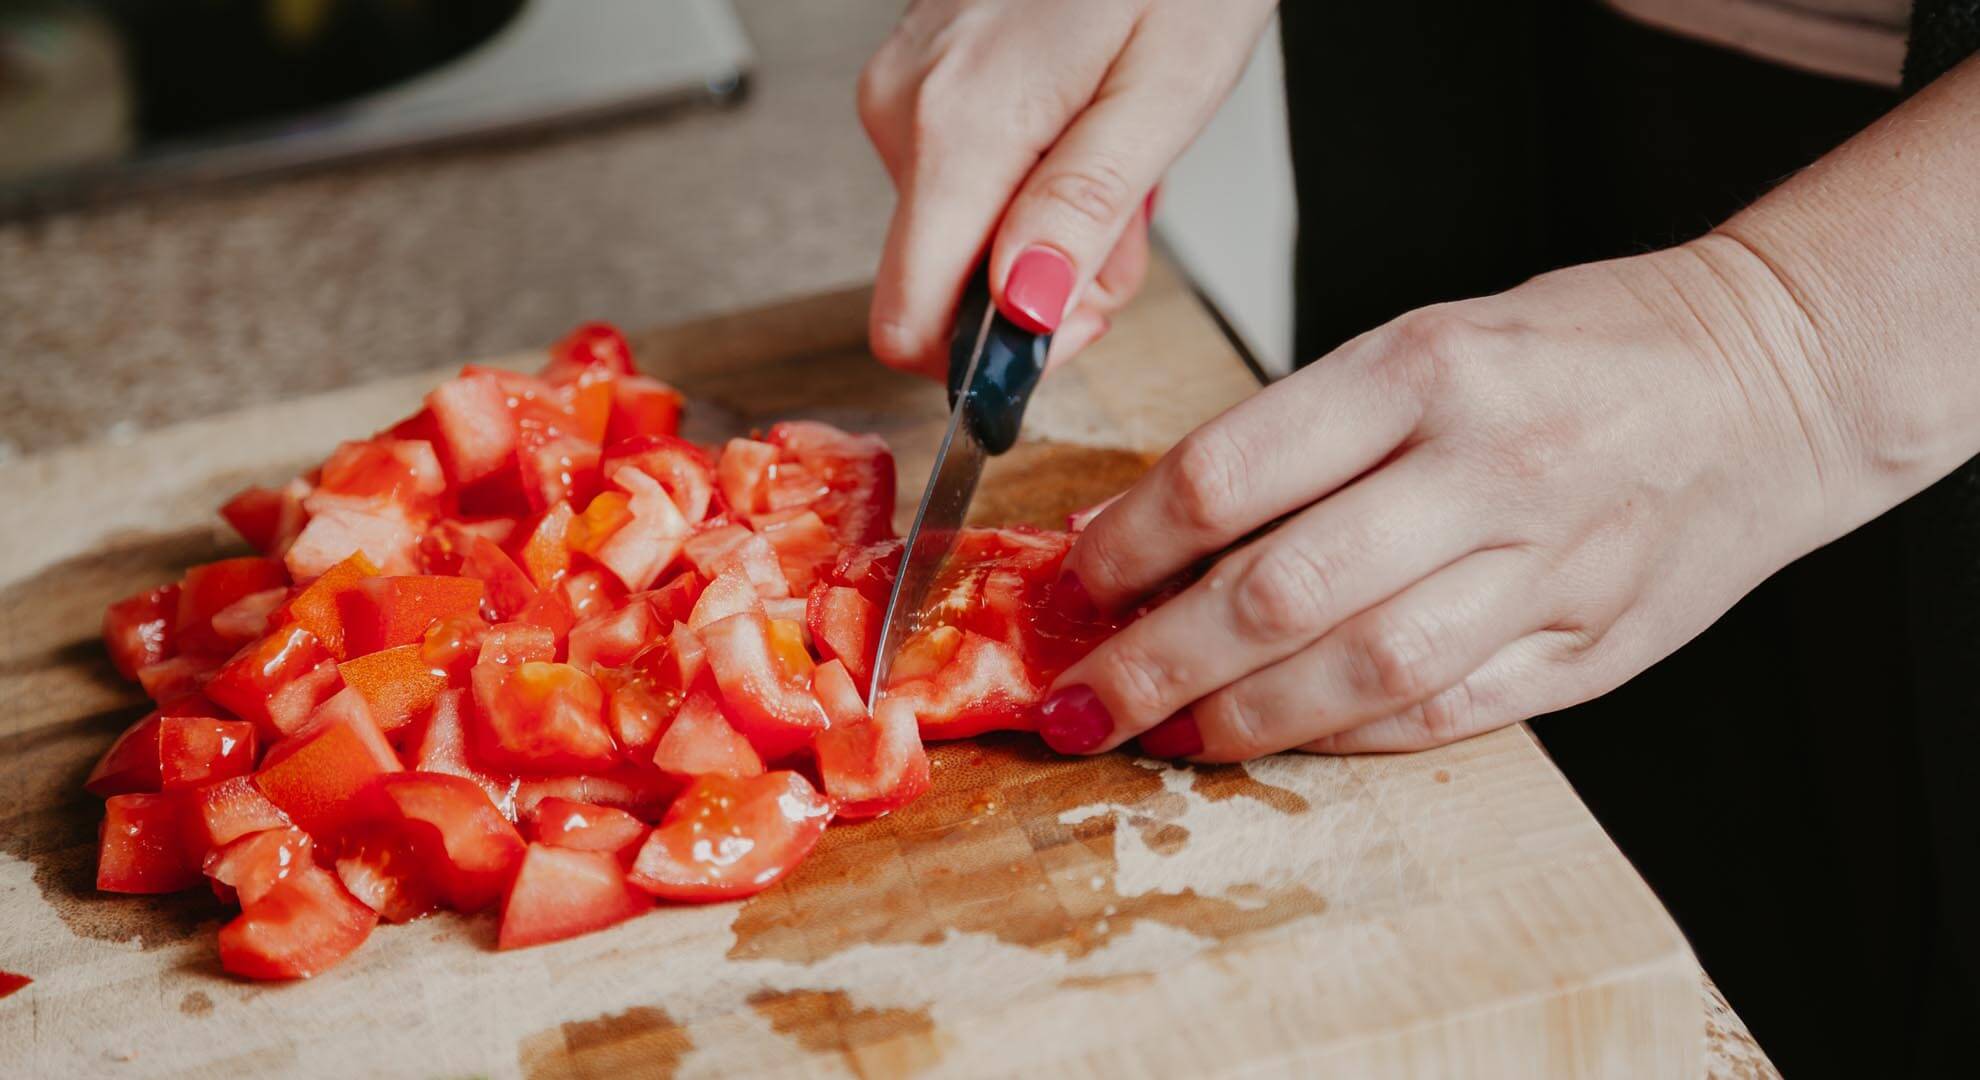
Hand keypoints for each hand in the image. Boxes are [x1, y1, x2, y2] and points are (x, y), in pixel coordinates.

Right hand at [857, 0, 1275, 375]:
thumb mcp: (1163, 94)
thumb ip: (1081, 214)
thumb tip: (1021, 314)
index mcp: (958, 126)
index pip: (911, 323)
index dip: (993, 358)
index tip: (1077, 323)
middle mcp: (904, 109)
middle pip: (939, 286)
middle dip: (1041, 289)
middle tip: (1126, 225)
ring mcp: (903, 87)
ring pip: (958, 235)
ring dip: (1046, 231)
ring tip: (1118, 153)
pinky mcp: (919, 75)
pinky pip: (961, 177)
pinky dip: (1030, 180)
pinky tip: (1083, 123)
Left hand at [1038, 237, 1856, 759]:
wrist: (1771, 380)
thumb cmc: (1580, 350)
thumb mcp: (1431, 342)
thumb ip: (1306, 438)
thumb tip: (1153, 529)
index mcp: (1427, 366)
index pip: (1234, 471)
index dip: (1130, 544)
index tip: (1076, 582)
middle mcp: (1487, 466)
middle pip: (1279, 593)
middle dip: (1155, 663)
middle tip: (1082, 702)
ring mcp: (1550, 565)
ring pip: (1359, 673)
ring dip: (1240, 719)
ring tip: (1166, 734)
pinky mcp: (1592, 646)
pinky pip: (1443, 715)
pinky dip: (1344, 737)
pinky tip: (1280, 739)